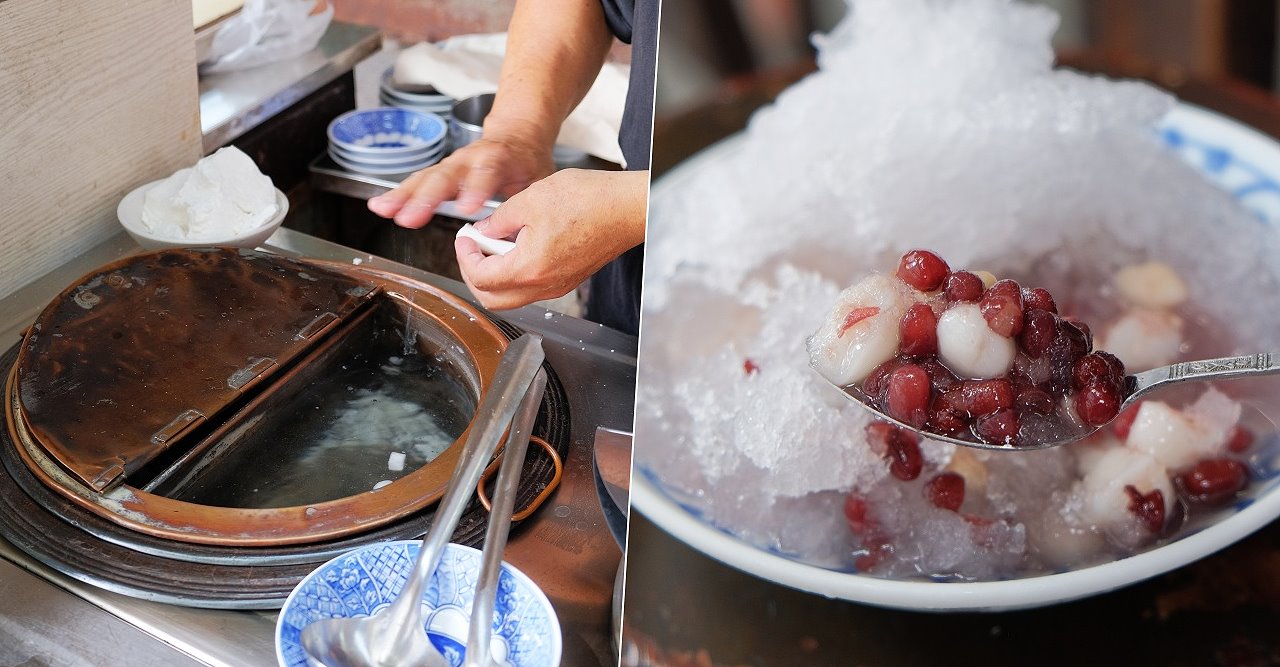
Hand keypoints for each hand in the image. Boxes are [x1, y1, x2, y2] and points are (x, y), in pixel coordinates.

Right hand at [366, 131, 554, 228]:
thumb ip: (527, 205)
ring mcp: (452, 165)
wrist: (518, 136)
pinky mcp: (440, 172)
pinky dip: (398, 194)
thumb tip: (522, 238)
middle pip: (446, 176)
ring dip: (404, 196)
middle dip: (427, 197)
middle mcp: (470, 159)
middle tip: (411, 217)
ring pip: (425, 178)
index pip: (487, 172)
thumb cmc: (528, 163)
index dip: (477, 188)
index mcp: (499, 159)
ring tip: (384, 210)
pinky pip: (417, 182)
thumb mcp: (539, 181)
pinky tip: (379, 206)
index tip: (470, 207)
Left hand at [454, 168, 647, 310]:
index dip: (464, 257)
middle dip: (474, 274)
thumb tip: (482, 231)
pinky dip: (516, 273)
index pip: (480, 278)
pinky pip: (532, 288)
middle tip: (473, 248)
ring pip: (512, 297)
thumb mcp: (530, 200)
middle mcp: (544, 285)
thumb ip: (498, 220)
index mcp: (530, 268)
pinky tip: (519, 245)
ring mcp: (558, 286)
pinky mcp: (568, 279)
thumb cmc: (589, 201)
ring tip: (496, 243)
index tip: (464, 238)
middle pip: (492, 299)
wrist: (626, 207)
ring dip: (496, 275)